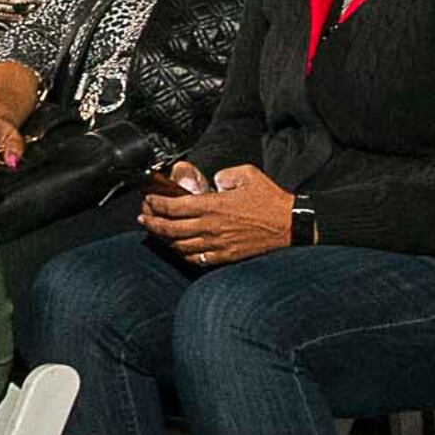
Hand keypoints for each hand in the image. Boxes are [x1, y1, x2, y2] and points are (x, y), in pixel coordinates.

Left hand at [143, 165, 293, 265]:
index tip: (148, 200)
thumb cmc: (270, 199)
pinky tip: (178, 249)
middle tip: (143, 217)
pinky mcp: (225, 257)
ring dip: (163, 239)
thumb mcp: (247, 174)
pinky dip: (182, 254)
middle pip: (169, 228)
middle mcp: (210, 227)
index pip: (173, 207)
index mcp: (212, 205)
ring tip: (156, 232)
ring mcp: (217, 245)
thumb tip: (213, 180)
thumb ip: (224, 174)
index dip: (155, 204)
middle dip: (151, 222)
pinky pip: (196, 259)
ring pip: (179, 246)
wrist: (291, 224)